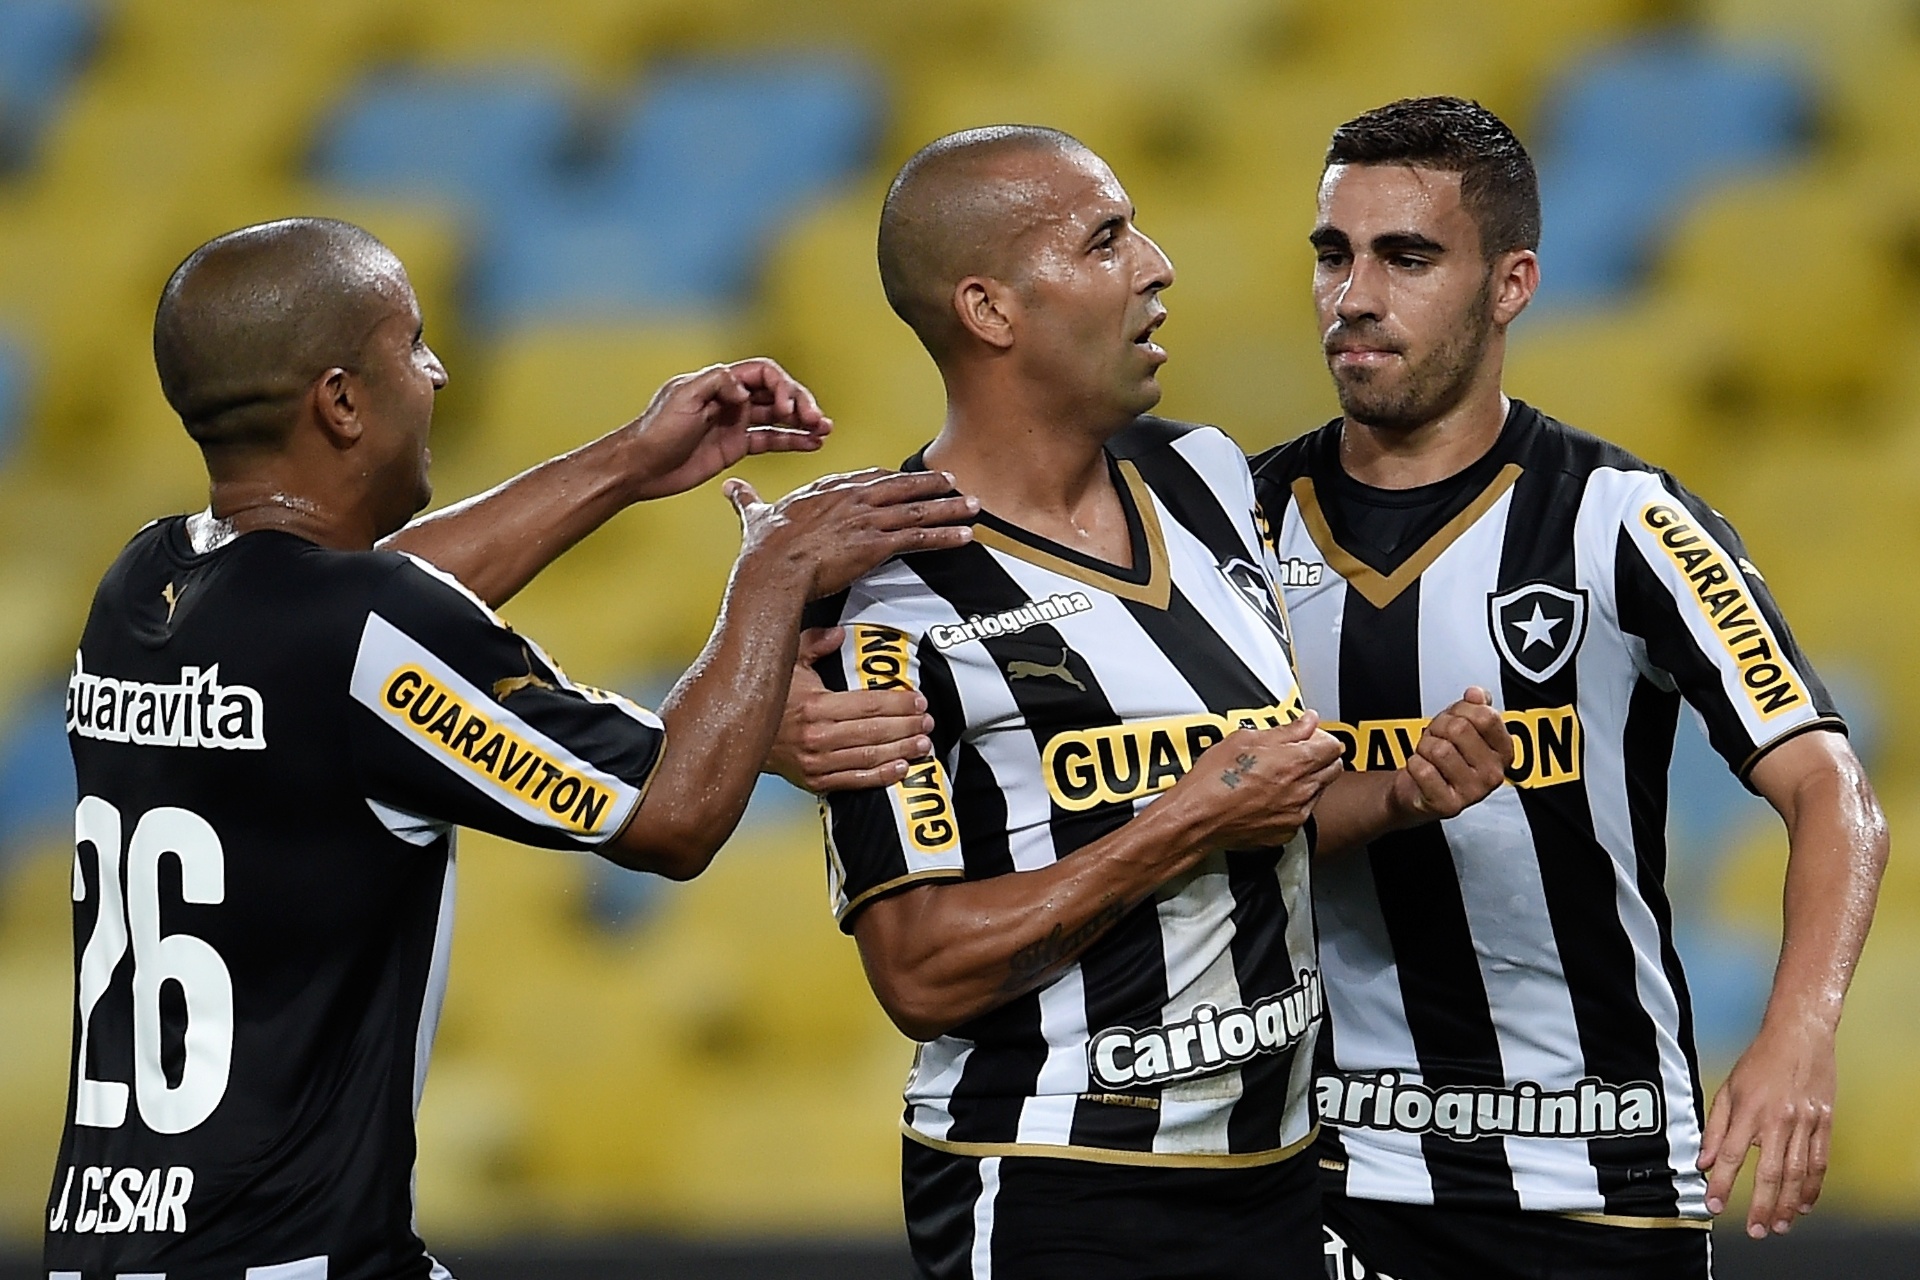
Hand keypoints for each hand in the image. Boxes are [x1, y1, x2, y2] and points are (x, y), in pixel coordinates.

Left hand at [625, 358, 832, 500]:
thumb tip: (745, 391)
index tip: (784, 408)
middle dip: (799, 403)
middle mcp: (731, 399)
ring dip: (803, 421)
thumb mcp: (683, 397)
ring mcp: (735, 423)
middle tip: (815, 419)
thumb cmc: (657, 429)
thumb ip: (717, 383)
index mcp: (720, 382)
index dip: (780, 386)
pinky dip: (792, 441)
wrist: (640, 465)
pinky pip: (770, 440)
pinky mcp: (735, 446)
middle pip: (776, 392)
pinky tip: (812, 444)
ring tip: (825, 430)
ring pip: (778, 417)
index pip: (763, 373)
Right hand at [725, 469, 978, 599]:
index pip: (867, 478)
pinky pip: (919, 538)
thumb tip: (730, 489)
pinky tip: (964, 536)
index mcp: (827, 489)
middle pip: (900, 486)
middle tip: (954, 483)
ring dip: (949, 508)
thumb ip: (747, 500)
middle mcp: (851, 498)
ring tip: (972, 507)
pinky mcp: (876, 544)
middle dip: (930, 485)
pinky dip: (945, 536)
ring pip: (917, 509)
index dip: (891, 479)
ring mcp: (866, 519)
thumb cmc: (762, 548)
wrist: (772, 569)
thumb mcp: (754, 515)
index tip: (907, 478)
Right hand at [767, 627, 934, 789]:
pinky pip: (855, 780)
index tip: (918, 700)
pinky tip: (901, 768)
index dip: (897, 703)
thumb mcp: (785, 661)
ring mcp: (816, 762)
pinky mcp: (814, 781)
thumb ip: (813, 643)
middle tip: (928, 721)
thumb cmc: (767, 696)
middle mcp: (817, 736)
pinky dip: (881, 776)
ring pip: (869, 757)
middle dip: (907, 726)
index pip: (868, 705)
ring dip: (901, 750)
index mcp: (814, 705)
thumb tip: (839, 634)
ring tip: (923, 743)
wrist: (738, 735)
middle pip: (874, 732)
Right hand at [1167, 713, 1345, 851]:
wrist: (1197, 818)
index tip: (1306, 735)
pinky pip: (1301, 813)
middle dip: (1319, 758)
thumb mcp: (1245, 739)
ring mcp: (1296, 813)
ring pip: (1318, 791)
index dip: (1319, 737)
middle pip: (1333, 768)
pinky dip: (1293, 803)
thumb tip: (1305, 721)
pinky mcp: (1286, 831)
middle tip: (1295, 753)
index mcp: (1295, 762)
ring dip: (1307, 780)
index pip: (1333, 745)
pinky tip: (1269, 796)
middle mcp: (1302, 789)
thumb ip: (1285, 730)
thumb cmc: (1213, 780)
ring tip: (1277, 776)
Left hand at [1390, 686, 1512, 820]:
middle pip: (1459, 729)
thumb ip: (1474, 706)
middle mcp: (1493, 774)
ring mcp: (1473, 792)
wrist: (1419, 789)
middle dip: (1439, 728)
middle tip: (1437, 739)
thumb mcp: (1462, 725)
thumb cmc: (1443, 758)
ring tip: (1430, 757)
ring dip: (1425, 747)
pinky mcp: (1449, 805)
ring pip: (1439, 749)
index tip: (1455, 718)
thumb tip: (1476, 694)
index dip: (1462, 709)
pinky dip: (1415, 765)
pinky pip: (1423, 770)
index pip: (1486, 716)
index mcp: (1503, 752)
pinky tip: (1423, 772)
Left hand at [1698, 1018, 1836, 1237]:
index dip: (1722, 1185)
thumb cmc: (1760, 1061)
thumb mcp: (1728, 1089)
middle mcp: (1778, 1120)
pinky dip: (1813, 1187)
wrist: (1799, 1036)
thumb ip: (1715, 1128)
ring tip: (1780, 1225)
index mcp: (1749, 1111)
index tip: (1714, 1206)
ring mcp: (1805, 1123)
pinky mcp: (1824, 1124)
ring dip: (1789, 1204)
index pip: (1732, 1156)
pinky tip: (1805, 1204)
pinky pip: (1819, 1163)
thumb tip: (1704, 1161)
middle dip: (1761, 1206)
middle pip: (1770, 1173)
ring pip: (1798, 1174)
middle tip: (1755, 1230)